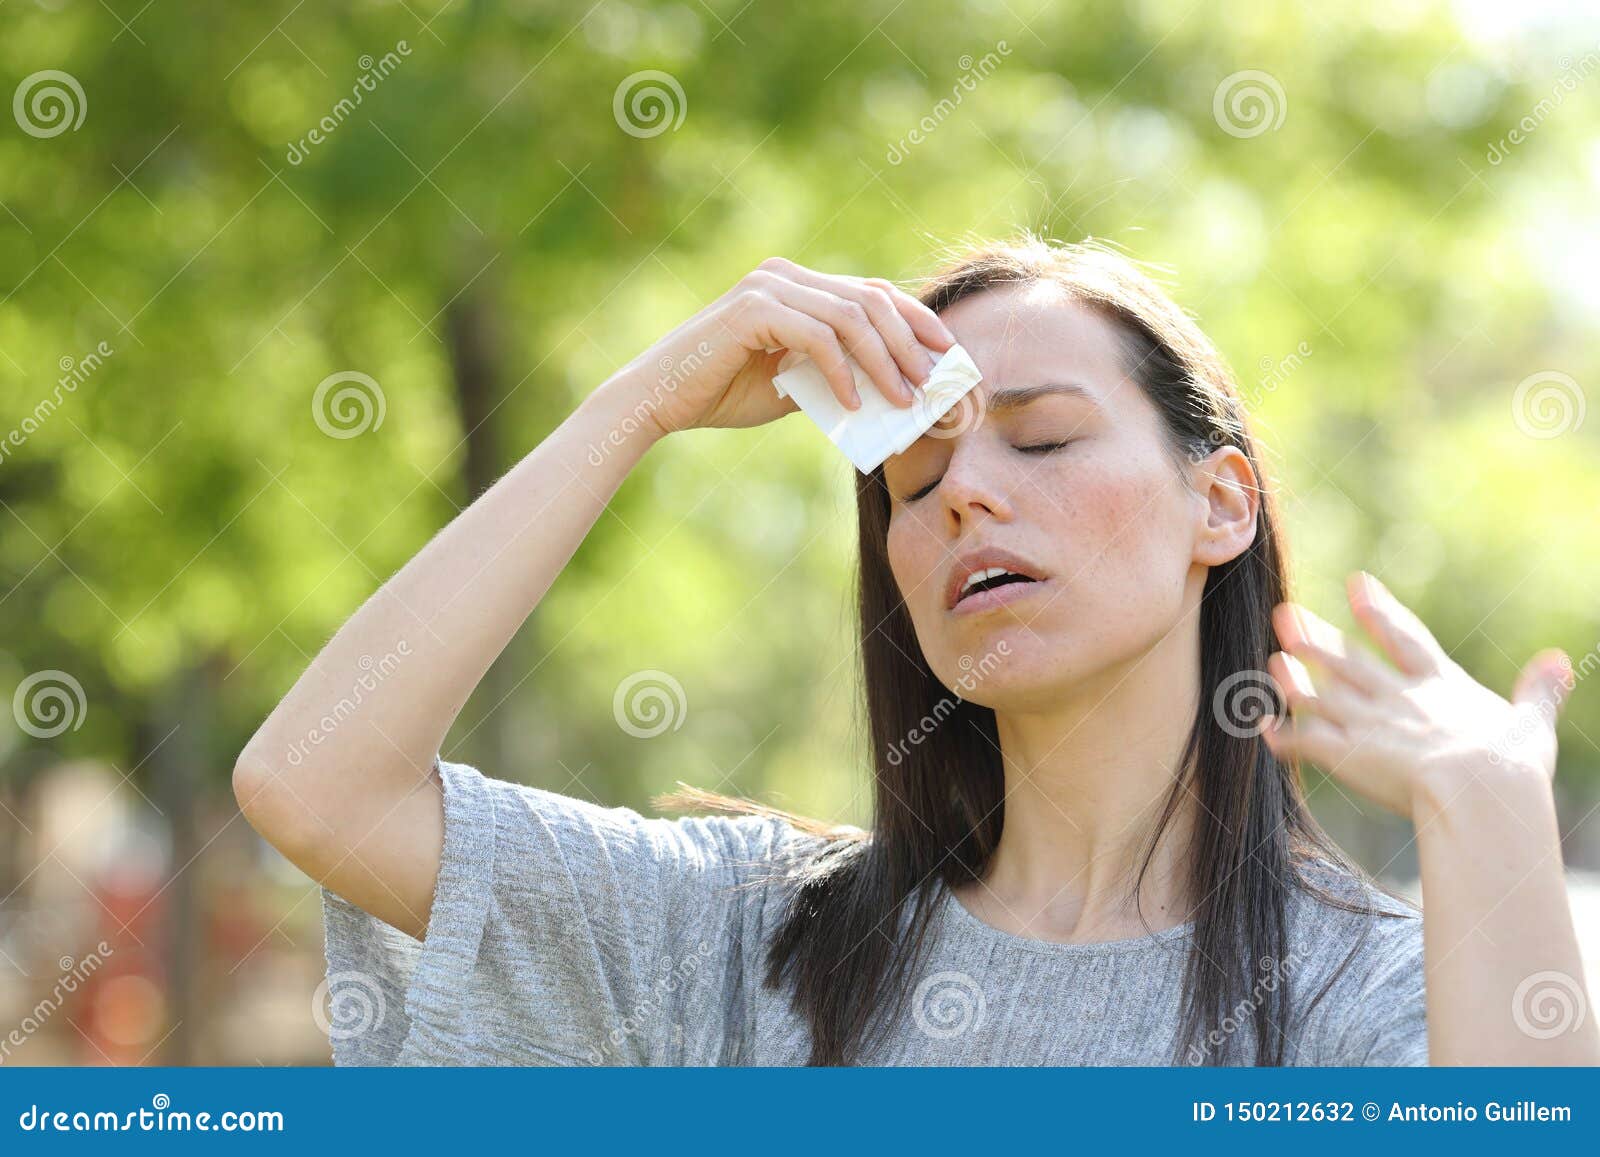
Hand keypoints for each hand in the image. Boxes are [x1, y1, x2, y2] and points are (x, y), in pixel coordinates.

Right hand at [603, 256, 955, 438]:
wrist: (659, 400)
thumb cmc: (722, 393)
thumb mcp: (791, 385)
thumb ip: (832, 375)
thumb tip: (890, 391)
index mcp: (796, 284)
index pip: (871, 291)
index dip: (915, 320)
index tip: (947, 355)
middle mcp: (785, 274)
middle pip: (870, 299)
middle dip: (911, 342)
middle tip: (933, 383)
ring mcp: (769, 287)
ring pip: (851, 317)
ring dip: (885, 361)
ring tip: (904, 400)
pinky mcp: (754, 309)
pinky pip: (817, 338)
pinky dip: (842, 372)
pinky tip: (853, 404)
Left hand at [1260, 571, 1575, 819]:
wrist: (1476, 790)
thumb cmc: (1511, 765)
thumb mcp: (1532, 722)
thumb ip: (1540, 691)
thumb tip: (1564, 661)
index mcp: (1437, 684)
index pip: (1403, 636)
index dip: (1379, 610)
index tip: (1356, 583)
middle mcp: (1394, 697)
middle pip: (1346, 660)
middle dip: (1314, 637)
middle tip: (1284, 614)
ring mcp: (1366, 723)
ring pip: (1319, 694)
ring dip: (1293, 678)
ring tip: (1272, 662)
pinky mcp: (1346, 755)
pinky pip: (1305, 742)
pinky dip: (1284, 736)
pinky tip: (1266, 730)